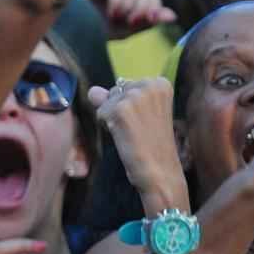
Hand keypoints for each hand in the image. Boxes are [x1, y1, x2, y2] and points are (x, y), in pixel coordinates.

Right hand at [74, 0, 176, 39]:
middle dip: (142, 5)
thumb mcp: (124, 28)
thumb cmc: (91, 28)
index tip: (145, 22)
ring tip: (117, 19)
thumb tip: (173, 16)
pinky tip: (111, 14)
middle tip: (132, 23)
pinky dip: (118, 0)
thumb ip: (147, 21)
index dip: (153, 3)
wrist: (63, 31)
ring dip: (129, 4)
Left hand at [88, 78, 186, 208]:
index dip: (130, 105)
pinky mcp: (120, 109)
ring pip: (106, 101)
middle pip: (116, 91)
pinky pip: (100, 112)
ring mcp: (134, 96)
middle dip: (120, 109)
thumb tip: (92, 91)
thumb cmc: (153, 143)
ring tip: (131, 132)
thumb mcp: (141, 112)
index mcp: (160, 83)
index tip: (146, 120)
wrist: (160, 170)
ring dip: (112, 118)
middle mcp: (149, 84)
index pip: (128, 85)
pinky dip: (106, 125)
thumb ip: (116, 96)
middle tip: (138, 128)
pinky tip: (123, 135)